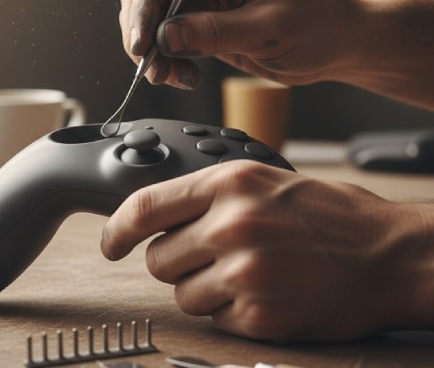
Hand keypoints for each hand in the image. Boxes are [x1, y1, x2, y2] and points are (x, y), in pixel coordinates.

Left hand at [100, 160, 433, 340]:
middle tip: (213, 258)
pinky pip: (215, 321)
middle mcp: (231, 225)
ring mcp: (244, 272)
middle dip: (176, 263)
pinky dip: (233, 314)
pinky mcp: (259, 315)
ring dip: (204, 291)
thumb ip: (207, 195)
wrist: (391, 254)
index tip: (111, 244)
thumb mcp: (265, 181)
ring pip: (182, 294)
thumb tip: (153, 216)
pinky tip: (267, 294)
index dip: (116, 230)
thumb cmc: (331, 215)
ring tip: (248, 275)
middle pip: (158, 259)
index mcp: (229, 184)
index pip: (144, 207)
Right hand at [119, 0, 362, 88]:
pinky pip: (166, 41)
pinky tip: (184, 76)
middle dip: (142, 30)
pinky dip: (165, 61)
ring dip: (151, 51)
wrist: (338, 45)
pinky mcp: (201, 25)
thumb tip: (165, 36)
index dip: (145, 3)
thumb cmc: (318, 24)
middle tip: (149, 64)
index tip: (141, 40)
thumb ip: (214, 31)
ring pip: (151, 19)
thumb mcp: (268, 27)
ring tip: (169, 76)